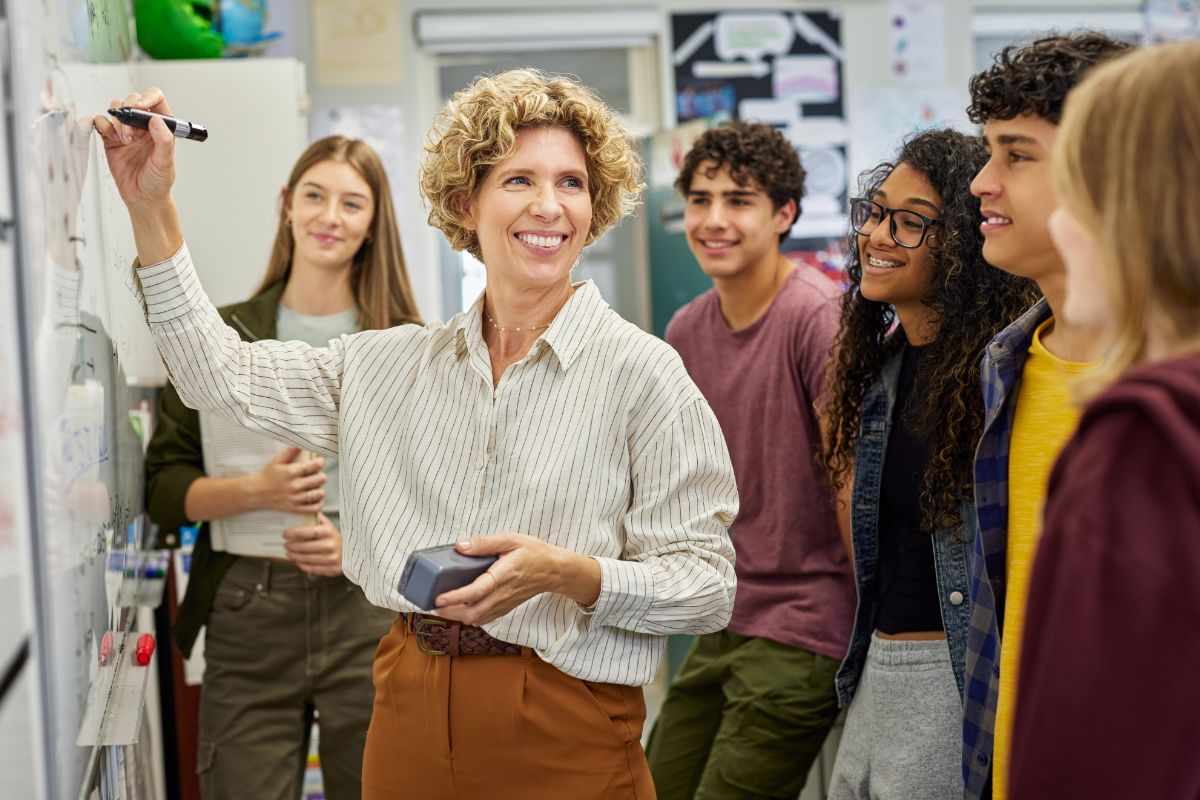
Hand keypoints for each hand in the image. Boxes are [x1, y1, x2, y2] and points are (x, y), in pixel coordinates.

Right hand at [92, 88, 175, 210]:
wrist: (142, 198)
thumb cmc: (158, 182)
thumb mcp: (165, 163)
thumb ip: (164, 141)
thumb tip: (156, 119)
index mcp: (162, 127)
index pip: (155, 99)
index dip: (147, 97)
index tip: (139, 107)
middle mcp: (144, 126)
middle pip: (132, 100)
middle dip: (128, 110)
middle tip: (130, 133)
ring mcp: (126, 130)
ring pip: (116, 108)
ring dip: (117, 120)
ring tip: (124, 140)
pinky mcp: (110, 139)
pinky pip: (101, 122)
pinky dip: (102, 124)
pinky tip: (110, 137)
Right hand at [251, 447, 325, 513]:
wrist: (256, 492)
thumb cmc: (268, 475)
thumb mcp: (277, 460)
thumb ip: (290, 451)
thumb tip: (302, 443)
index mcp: (291, 472)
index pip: (314, 466)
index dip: (320, 462)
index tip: (319, 462)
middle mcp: (294, 486)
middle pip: (320, 479)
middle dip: (320, 475)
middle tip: (316, 474)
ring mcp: (295, 499)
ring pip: (319, 494)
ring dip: (320, 489)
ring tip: (316, 486)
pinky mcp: (295, 509)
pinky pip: (314, 508)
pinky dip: (319, 503)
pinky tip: (316, 498)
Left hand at [283, 513, 341, 575]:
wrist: (351, 552)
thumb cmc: (336, 538)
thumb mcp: (329, 526)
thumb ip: (317, 519)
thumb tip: (305, 511)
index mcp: (329, 532)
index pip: (309, 532)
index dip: (294, 533)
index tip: (285, 534)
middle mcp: (331, 545)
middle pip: (306, 547)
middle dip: (292, 546)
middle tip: (285, 544)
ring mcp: (332, 558)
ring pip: (307, 559)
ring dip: (295, 556)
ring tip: (289, 553)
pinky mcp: (332, 569)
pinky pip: (313, 568)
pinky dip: (302, 565)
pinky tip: (298, 561)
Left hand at [434, 533, 600, 625]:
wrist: (554, 570)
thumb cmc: (533, 553)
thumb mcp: (510, 539)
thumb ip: (484, 543)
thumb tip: (459, 546)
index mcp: (503, 575)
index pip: (476, 591)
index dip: (455, 597)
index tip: (438, 598)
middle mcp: (503, 594)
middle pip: (473, 612)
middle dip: (451, 613)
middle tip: (433, 606)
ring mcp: (504, 604)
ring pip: (477, 619)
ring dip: (458, 617)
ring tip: (442, 609)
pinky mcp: (505, 608)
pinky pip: (485, 619)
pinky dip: (469, 618)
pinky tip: (460, 610)